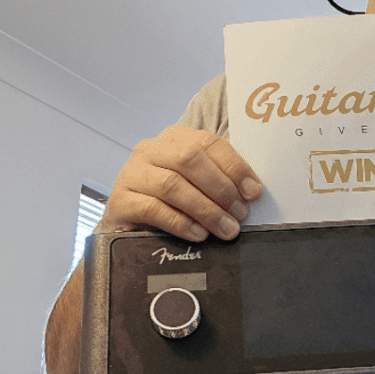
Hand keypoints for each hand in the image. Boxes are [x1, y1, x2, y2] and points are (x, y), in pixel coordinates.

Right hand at [101, 125, 261, 239]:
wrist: (128, 226)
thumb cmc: (169, 204)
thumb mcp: (196, 186)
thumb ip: (219, 182)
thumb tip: (251, 194)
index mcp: (174, 139)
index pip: (208, 142)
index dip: (235, 167)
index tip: (254, 192)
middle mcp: (150, 150)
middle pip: (190, 160)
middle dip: (221, 189)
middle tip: (240, 214)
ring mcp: (132, 174)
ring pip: (173, 185)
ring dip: (206, 209)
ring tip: (226, 228)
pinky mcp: (120, 201)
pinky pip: (153, 209)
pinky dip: (181, 223)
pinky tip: (199, 234)